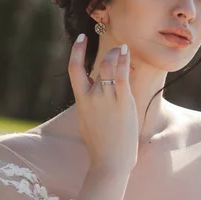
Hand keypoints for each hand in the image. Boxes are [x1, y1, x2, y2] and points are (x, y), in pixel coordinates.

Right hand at [68, 35, 138, 174]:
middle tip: (118, 48)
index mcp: (81, 100)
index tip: (81, 38)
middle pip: (99, 65)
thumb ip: (88, 104)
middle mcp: (93, 96)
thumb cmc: (100, 144)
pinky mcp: (123, 103)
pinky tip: (126, 52)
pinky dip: (124, 61)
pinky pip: (121, 76)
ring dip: (117, 54)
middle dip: (109, 54)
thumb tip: (91, 94)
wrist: (110, 161)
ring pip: (110, 66)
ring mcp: (107, 99)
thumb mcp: (87, 121)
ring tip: (124, 49)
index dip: (76, 50)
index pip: (74, 69)